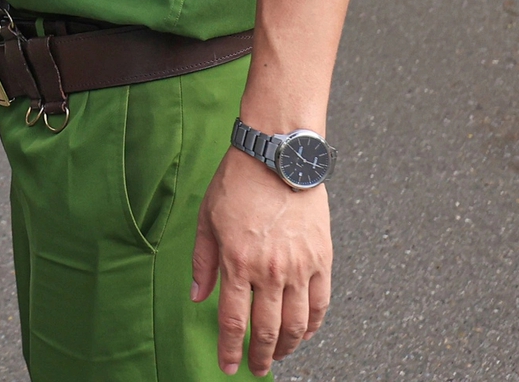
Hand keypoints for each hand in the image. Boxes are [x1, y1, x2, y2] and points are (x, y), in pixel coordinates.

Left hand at [191, 149, 331, 375]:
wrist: (277, 157)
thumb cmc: (237, 184)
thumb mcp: (207, 220)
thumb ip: (203, 262)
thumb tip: (197, 297)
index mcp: (236, 262)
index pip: (232, 320)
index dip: (230, 349)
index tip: (228, 366)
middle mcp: (269, 270)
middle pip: (267, 329)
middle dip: (260, 355)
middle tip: (256, 368)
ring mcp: (299, 267)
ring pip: (296, 324)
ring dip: (287, 347)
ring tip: (278, 355)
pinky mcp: (322, 259)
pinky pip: (320, 304)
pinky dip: (313, 325)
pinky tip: (303, 334)